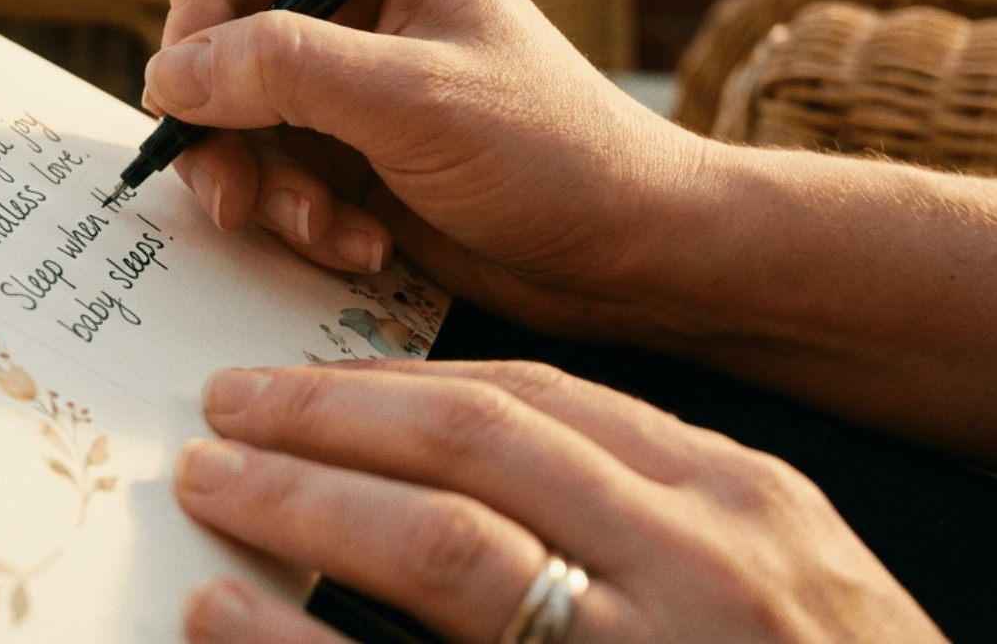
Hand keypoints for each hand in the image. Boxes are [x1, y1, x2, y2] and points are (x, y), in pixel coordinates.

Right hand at [146, 0, 706, 335]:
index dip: (194, 2)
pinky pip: (265, 179)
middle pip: (209, 35)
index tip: (200, 85)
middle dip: (223, 123)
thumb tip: (169, 74)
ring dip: (261, 187)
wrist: (626, 254)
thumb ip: (286, 70)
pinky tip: (361, 244)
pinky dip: (295, 221)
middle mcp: (348, 2)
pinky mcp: (343, 158)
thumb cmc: (554, 153)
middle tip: (242, 193)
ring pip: (227, 118)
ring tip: (325, 228)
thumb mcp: (414, 99)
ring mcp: (341, 84)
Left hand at [173, 361, 945, 643]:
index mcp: (742, 498)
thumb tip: (499, 470)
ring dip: (303, 498)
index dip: (405, 380)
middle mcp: (703, 559)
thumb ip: (662, 516)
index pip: (541, 397)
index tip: (315, 378)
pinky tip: (225, 617)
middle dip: (331, 414)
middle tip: (228, 407)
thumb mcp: (784, 582)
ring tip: (212, 484)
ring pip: (442, 541)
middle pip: (474, 441)